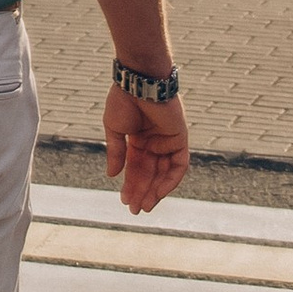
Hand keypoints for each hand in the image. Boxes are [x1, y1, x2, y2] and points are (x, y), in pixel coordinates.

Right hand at [103, 87, 189, 215]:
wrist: (138, 81)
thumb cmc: (123, 100)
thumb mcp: (114, 130)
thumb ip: (116, 153)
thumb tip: (112, 176)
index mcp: (137, 139)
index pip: (135, 167)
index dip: (130, 184)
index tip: (124, 200)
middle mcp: (154, 142)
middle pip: (149, 173)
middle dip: (142, 191)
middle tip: (134, 210)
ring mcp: (167, 141)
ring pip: (163, 172)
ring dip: (155, 190)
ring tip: (145, 206)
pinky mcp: (180, 139)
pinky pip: (178, 165)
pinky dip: (170, 180)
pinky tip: (159, 192)